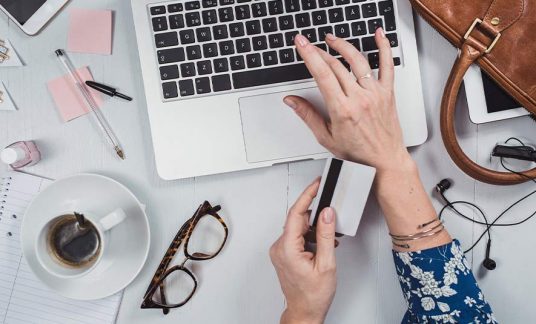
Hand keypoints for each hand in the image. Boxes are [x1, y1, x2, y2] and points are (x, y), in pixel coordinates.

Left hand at [270, 180, 336, 323]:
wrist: (305, 311)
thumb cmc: (314, 294)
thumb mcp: (326, 263)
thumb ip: (326, 235)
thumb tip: (326, 213)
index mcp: (287, 248)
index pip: (296, 213)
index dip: (307, 195)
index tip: (317, 184)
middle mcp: (280, 247)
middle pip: (298, 219)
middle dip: (316, 215)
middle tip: (331, 211)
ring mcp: (280, 250)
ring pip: (298, 227)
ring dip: (314, 228)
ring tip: (329, 238)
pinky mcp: (283, 253)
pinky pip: (297, 236)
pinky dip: (310, 236)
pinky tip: (322, 243)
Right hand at [284, 29, 411, 172]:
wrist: (385, 160)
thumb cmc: (358, 153)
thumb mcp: (326, 138)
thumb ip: (308, 116)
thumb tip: (292, 101)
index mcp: (342, 110)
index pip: (322, 75)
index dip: (309, 55)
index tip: (302, 44)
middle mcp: (359, 98)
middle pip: (336, 65)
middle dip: (319, 51)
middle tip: (309, 43)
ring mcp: (375, 94)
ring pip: (358, 61)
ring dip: (343, 45)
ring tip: (332, 39)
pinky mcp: (387, 92)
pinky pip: (387, 65)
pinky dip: (384, 47)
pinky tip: (378, 34)